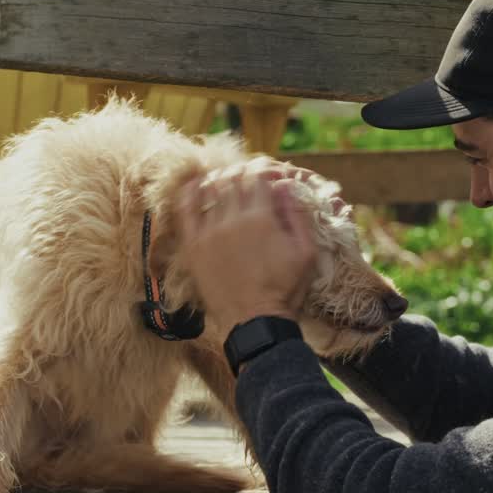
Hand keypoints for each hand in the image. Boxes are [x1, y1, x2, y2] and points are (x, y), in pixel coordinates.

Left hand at [174, 162, 318, 332]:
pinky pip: (186, 210)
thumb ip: (297, 215)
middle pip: (234, 180)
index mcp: (263, 218)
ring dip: (220, 179)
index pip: (259, 177)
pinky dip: (190, 192)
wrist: (256, 321)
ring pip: (211, 190)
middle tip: (248, 178)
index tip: (268, 176)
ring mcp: (210, 232)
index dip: (264, 171)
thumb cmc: (286, 289)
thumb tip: (285, 185)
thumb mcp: (306, 252)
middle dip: (243, 173)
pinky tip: (194, 184)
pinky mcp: (194, 246)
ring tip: (226, 180)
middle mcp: (234, 219)